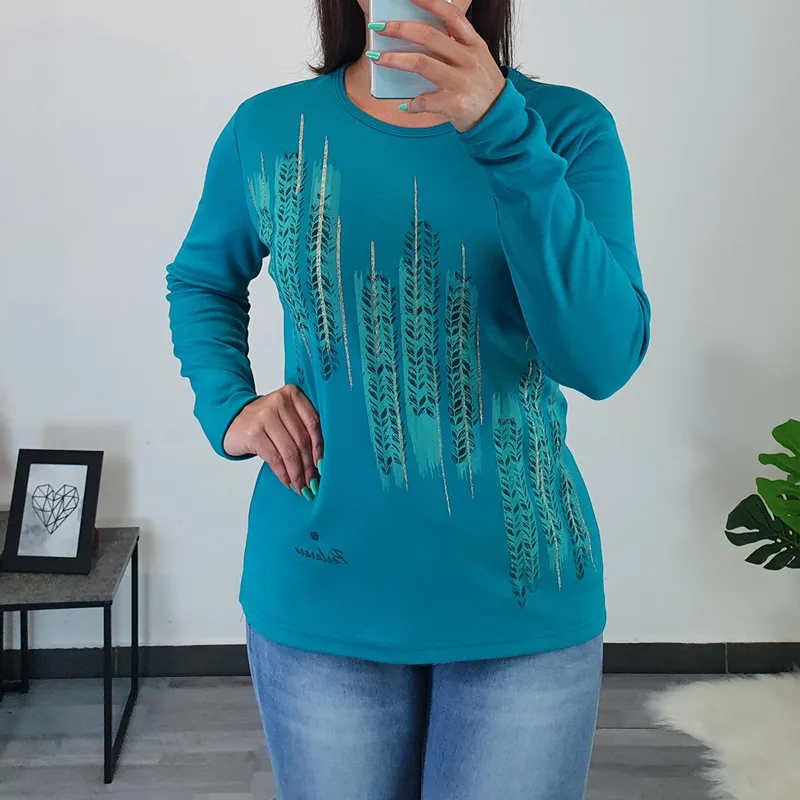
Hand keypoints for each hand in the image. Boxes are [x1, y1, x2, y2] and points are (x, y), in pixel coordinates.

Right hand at [223, 386, 322, 499]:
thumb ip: (301, 427)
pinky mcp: (253, 433)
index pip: (313, 423)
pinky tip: (287, 482)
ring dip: (297, 473)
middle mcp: (279, 401)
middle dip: (309, 466)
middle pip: (302, 439)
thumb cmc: (262, 421)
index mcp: (292, 394)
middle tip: (313, 483)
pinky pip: (274, 458)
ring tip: (301, 486)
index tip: (323, 466)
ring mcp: (265, 416)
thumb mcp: (284, 415)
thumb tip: (320, 462)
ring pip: (290, 451)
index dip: (320, 448)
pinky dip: (283, 474)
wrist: (230, 420)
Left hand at [370, 0, 506, 131]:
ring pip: (421, 64)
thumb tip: (419, 35)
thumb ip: (455, 46)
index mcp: (474, 44)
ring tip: (377, 58)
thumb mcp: (476, 59)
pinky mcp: (454, 104)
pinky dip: (411, 103)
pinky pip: (424, 100)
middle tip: (379, 27)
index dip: (429, 2)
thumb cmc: (481, 87)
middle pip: (429, 36)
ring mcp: (460, 81)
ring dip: (395, 60)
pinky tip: (404, 105)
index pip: (451, 15)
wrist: (498, 118)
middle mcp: (468, 59)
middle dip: (400, 29)